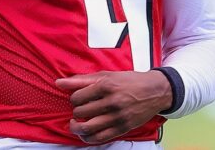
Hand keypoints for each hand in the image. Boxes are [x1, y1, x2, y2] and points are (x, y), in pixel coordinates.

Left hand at [55, 70, 171, 143]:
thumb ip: (82, 80)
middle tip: (81, 108)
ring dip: (77, 127)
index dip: (75, 98)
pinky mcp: (122, 128)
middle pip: (81, 112)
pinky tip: (86, 132)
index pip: (77, 97)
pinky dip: (87, 138)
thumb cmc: (130, 81)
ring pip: (86, 128)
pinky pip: (98, 138)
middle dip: (77, 111)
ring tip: (76, 123)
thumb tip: (59, 82)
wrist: (156, 91)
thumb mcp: (108, 75)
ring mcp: (118, 117)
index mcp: (107, 85)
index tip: (80, 97)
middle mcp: (112, 102)